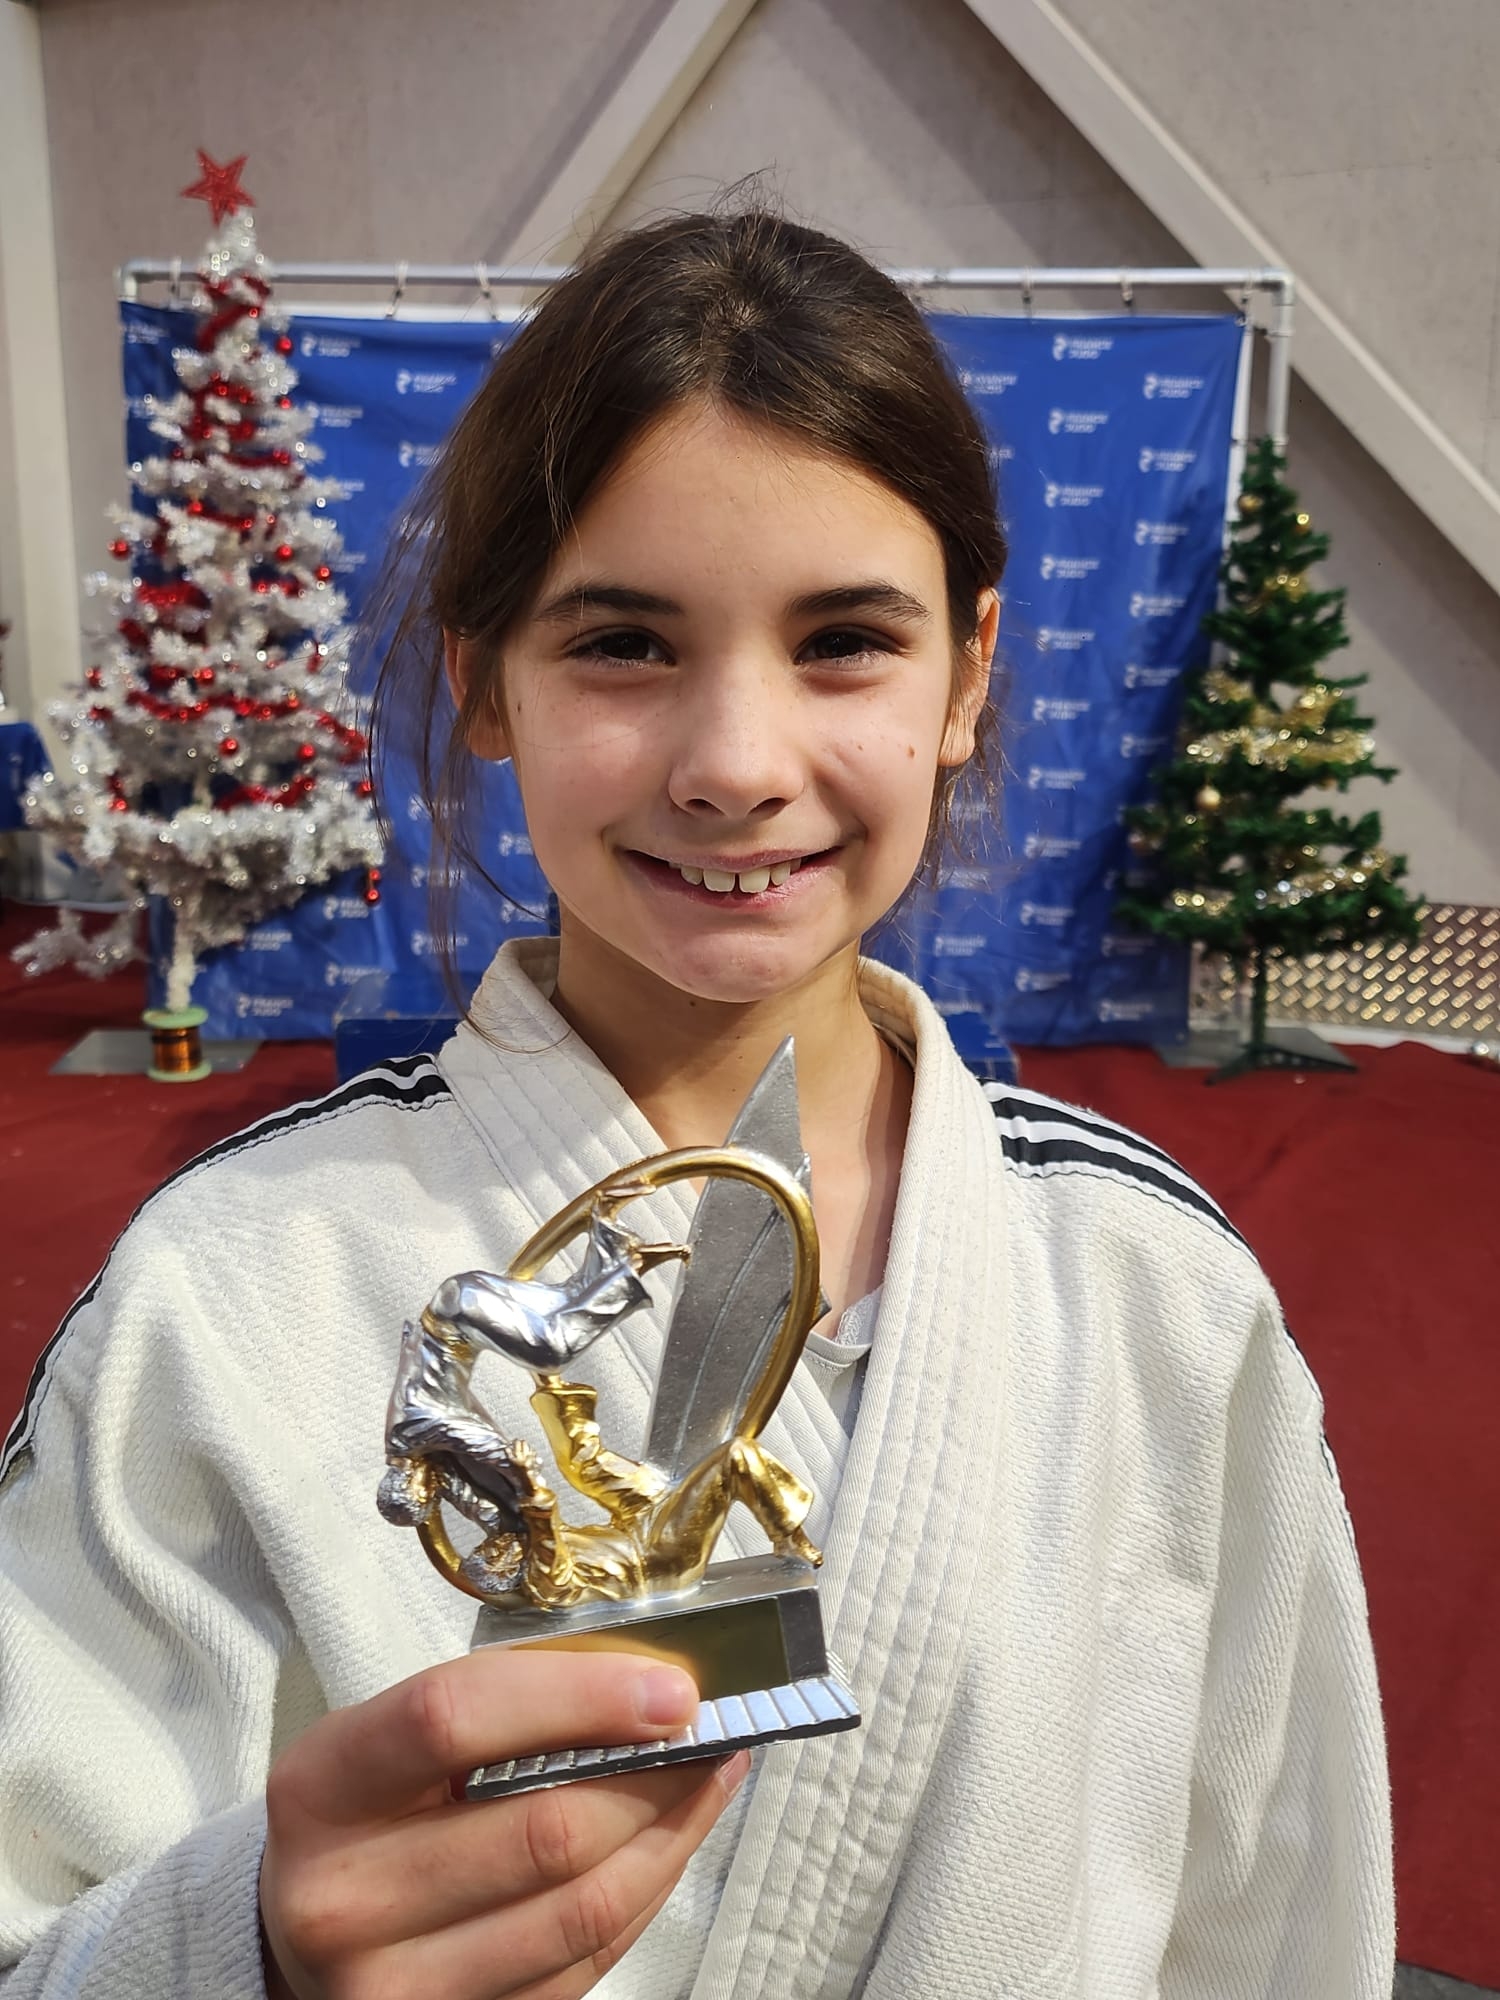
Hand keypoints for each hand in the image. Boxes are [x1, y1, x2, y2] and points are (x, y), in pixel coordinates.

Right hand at [260, 1648, 742, 1999]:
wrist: (297, 1933)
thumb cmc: (368, 1810)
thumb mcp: (390, 1737)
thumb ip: (500, 1708)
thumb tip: (650, 1687)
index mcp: (323, 1786)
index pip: (453, 1719)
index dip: (578, 1697)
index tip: (670, 1689)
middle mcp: (344, 1898)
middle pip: (543, 1830)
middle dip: (655, 1775)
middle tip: (711, 1731)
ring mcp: (395, 1988)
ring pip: (582, 1910)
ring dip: (670, 1836)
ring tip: (708, 1778)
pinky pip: (584, 1965)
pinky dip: (644, 1895)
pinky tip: (668, 1842)